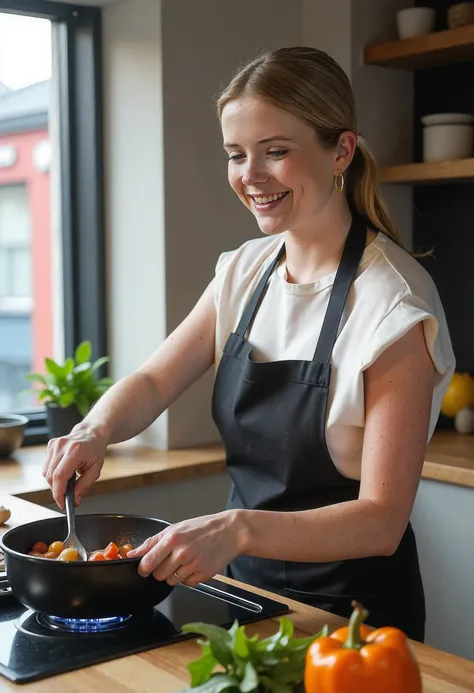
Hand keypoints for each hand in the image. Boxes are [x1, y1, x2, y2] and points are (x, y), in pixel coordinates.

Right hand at [42, 424, 107, 508]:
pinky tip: (64, 472)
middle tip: (67, 497)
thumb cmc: (95, 450)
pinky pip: (46, 466)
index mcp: (75, 451)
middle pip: (50, 476)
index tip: (62, 503)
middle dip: (57, 490)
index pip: (59, 476)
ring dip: (54, 482)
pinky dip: (53, 474)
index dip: (59, 493)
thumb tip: (75, 500)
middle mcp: (62, 446)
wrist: (92, 433)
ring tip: (68, 481)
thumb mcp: (95, 470)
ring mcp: (54, 445)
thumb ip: (84, 486)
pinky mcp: (50, 445)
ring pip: (46, 472)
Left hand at [127, 510, 243, 586]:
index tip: (144, 568)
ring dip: (174, 574)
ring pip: (171, 581)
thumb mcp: (176, 528)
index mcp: (172, 538)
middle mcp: (181, 553)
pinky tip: (195, 565)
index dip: (143, 568)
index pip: (147, 562)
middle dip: (161, 570)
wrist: (230, 531)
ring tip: (185, 560)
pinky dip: (188, 578)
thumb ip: (153, 542)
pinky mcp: (203, 575)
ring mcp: (193, 565)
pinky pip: (186, 584)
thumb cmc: (202, 528)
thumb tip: (133, 553)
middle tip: (171, 559)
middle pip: (158, 575)